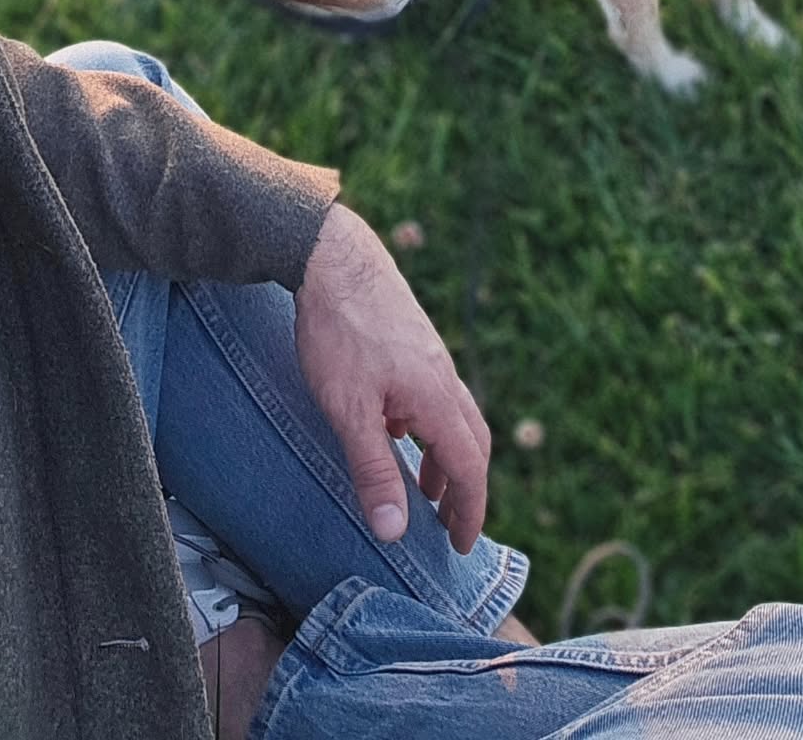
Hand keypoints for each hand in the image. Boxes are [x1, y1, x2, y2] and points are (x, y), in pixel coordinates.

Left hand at [294, 203, 489, 551]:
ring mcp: (430, 355)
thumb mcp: (348, 410)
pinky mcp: (412, 340)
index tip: (462, 547)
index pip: (470, 468)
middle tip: (448, 525)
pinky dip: (426, 425)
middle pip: (471, 442)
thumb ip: (373, 470)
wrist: (331, 256)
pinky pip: (433, 394)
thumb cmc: (339, 331)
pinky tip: (392, 428)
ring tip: (422, 487)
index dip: (470, 511)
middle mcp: (444, 377)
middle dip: (464, 488)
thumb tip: (394, 533)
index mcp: (437, 399)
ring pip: (453, 416)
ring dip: (445, 457)